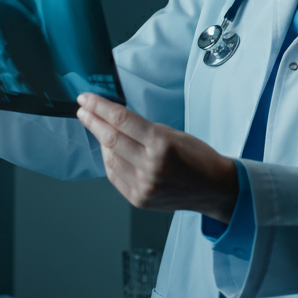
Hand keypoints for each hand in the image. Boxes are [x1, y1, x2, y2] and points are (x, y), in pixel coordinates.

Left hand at [75, 93, 238, 222]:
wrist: (215, 188)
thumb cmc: (199, 158)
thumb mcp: (175, 134)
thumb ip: (144, 129)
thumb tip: (115, 120)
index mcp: (162, 144)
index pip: (121, 120)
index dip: (99, 107)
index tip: (86, 99)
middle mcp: (150, 166)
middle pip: (110, 138)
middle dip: (92, 121)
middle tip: (82, 110)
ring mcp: (144, 185)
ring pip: (109, 158)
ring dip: (100, 141)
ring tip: (97, 129)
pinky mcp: (139, 199)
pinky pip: (115, 176)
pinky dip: (109, 161)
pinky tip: (109, 150)